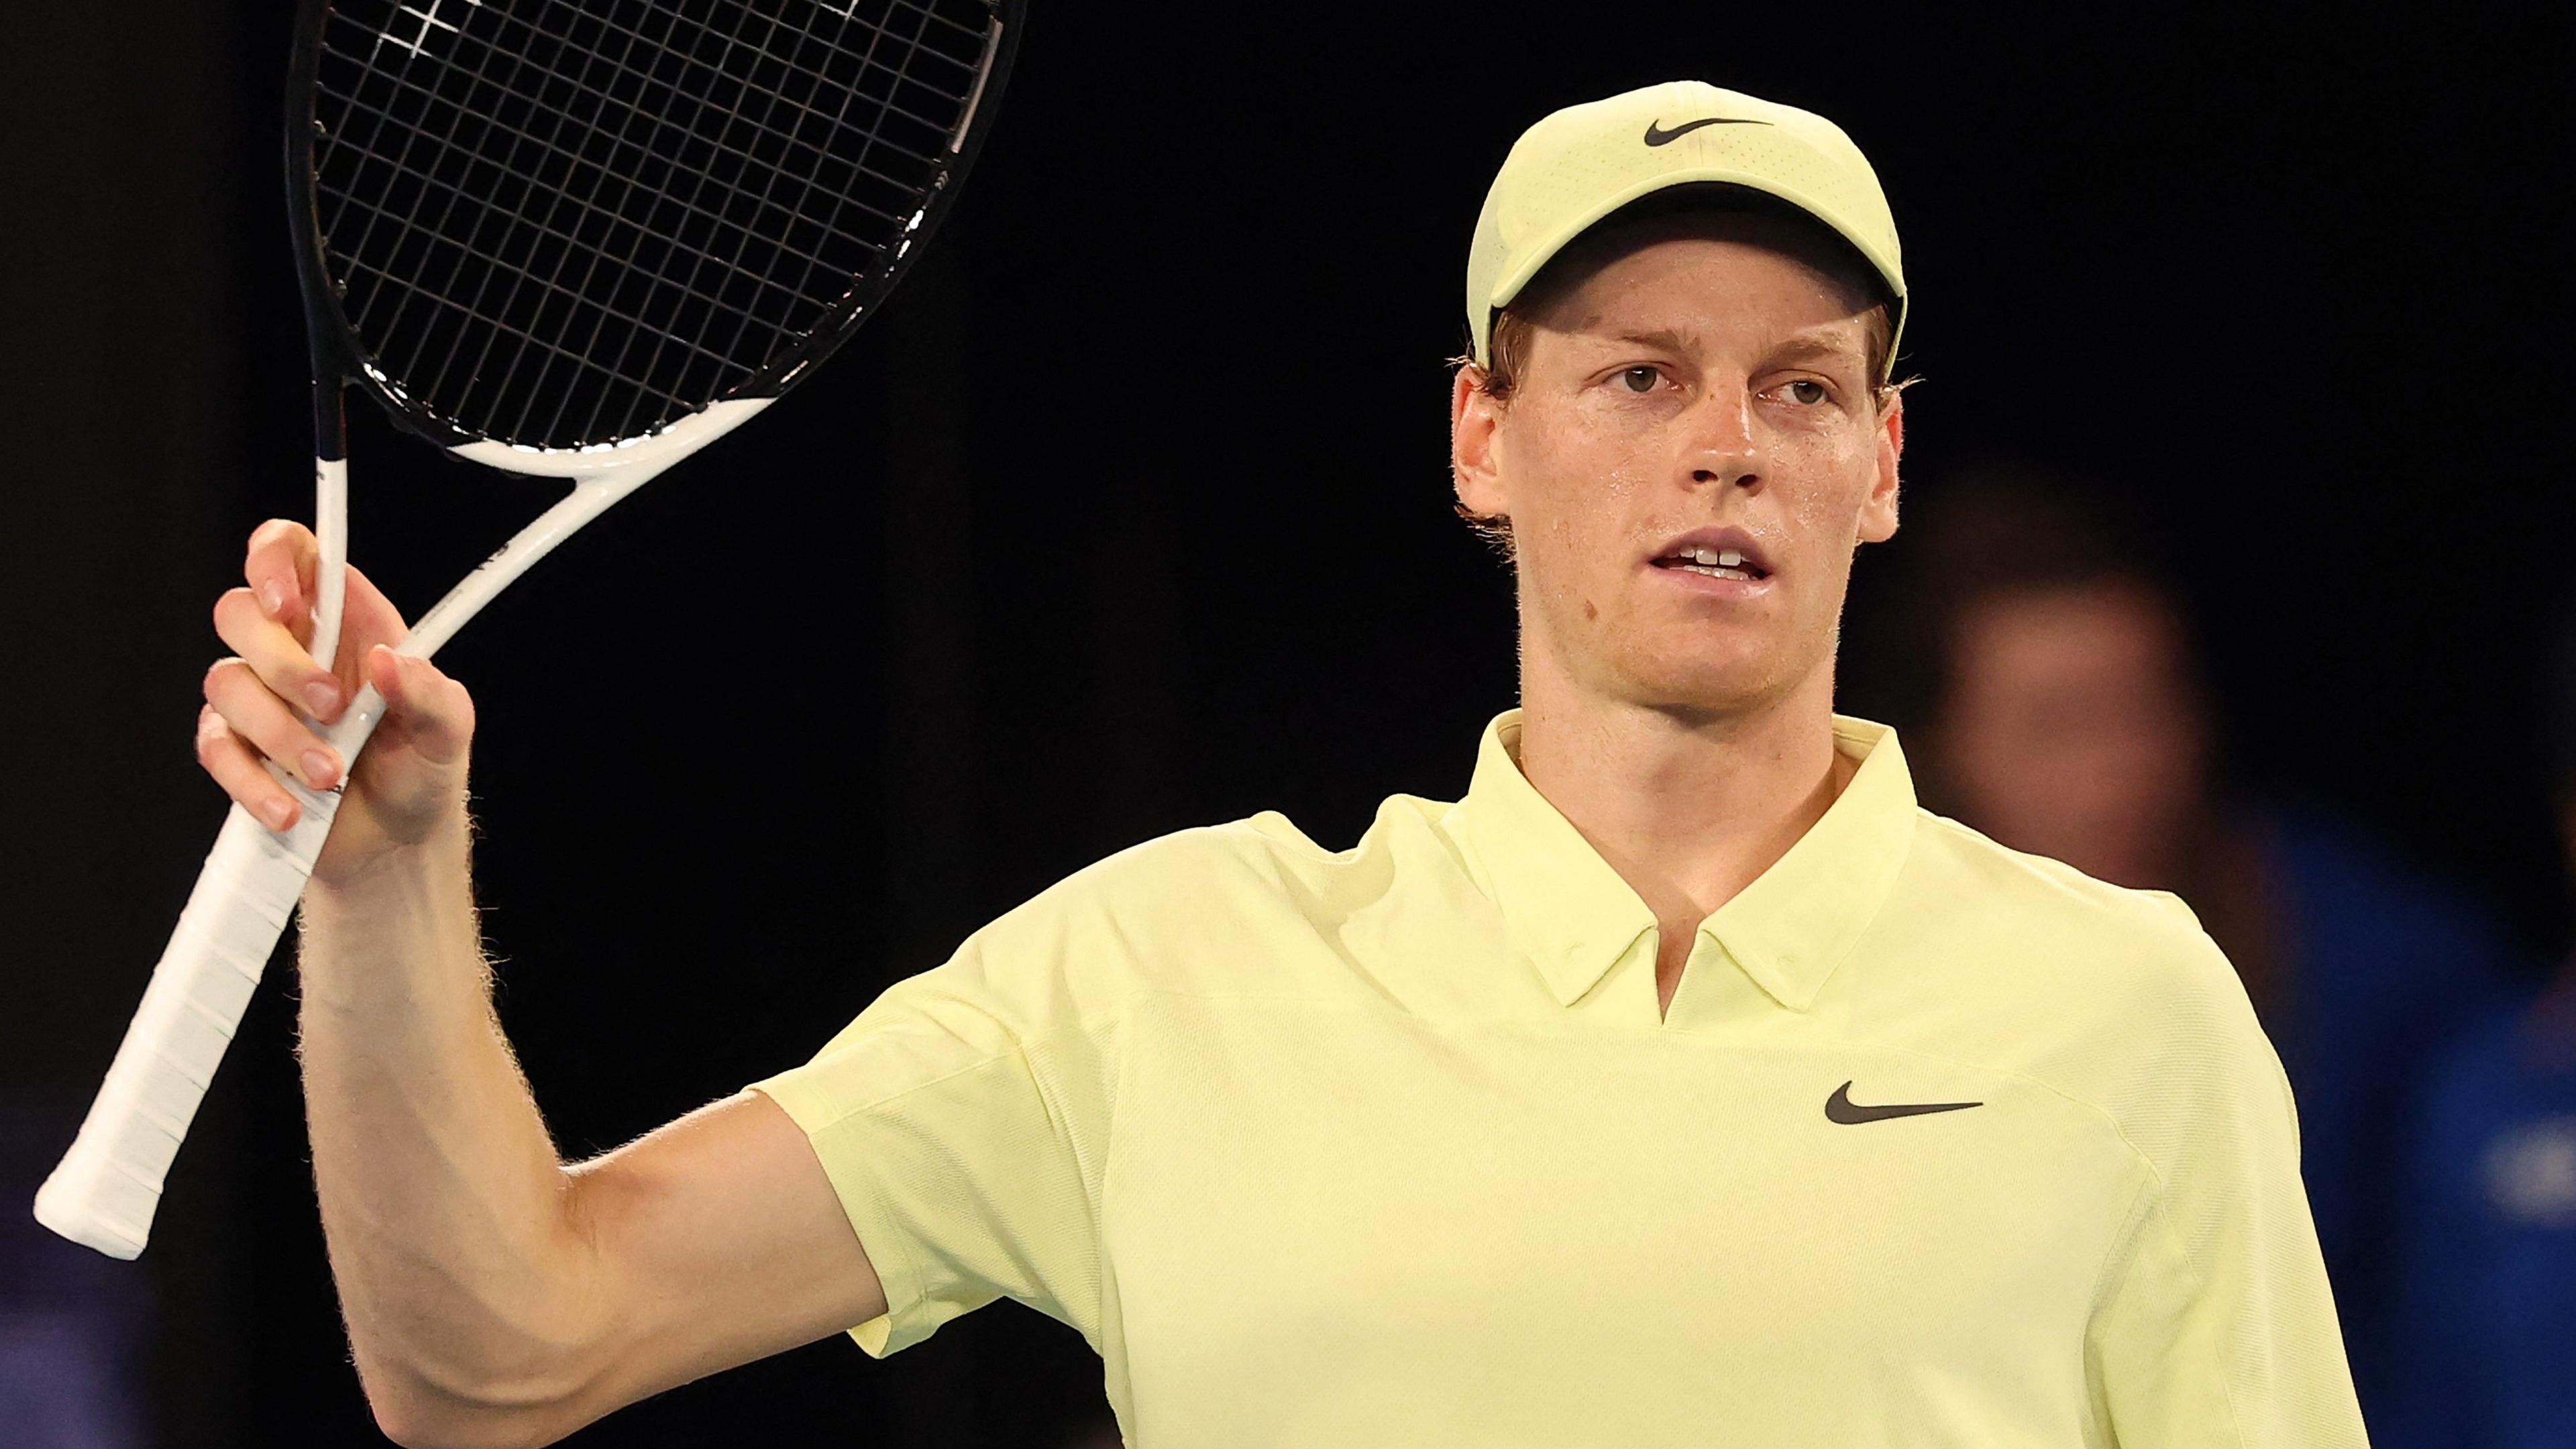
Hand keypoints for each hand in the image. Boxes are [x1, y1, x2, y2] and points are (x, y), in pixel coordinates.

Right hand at [198, 519, 476, 884]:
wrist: (397, 844)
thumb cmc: (422, 769)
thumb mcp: (447, 731)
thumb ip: (428, 693)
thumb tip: (386, 660)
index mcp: (347, 623)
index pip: (291, 554)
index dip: (272, 559)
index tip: (283, 600)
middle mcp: (294, 650)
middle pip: (238, 614)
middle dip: (281, 663)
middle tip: (332, 708)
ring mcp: (259, 699)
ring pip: (226, 684)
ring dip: (279, 734)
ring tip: (330, 775)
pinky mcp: (237, 748)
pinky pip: (216, 748)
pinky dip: (252, 780)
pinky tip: (291, 808)